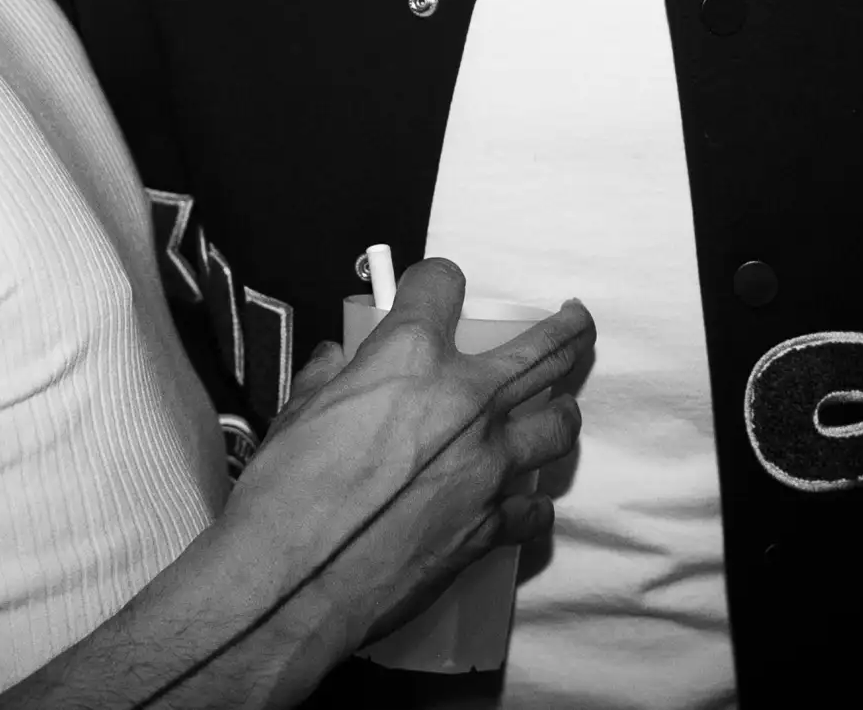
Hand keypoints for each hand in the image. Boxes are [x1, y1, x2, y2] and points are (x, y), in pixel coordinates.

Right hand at [220, 260, 591, 650]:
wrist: (296, 580)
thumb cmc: (286, 493)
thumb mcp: (297, 414)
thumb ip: (328, 379)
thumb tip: (335, 362)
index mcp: (410, 359)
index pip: (442, 285)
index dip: (437, 281)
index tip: (437, 288)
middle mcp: (465, 402)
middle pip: (542, 349)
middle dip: (565, 329)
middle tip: (575, 320)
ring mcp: (488, 466)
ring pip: (558, 425)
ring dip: (559, 412)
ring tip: (557, 408)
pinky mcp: (491, 525)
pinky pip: (535, 506)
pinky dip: (530, 501)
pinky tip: (520, 500)